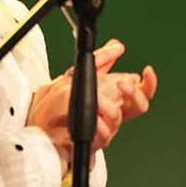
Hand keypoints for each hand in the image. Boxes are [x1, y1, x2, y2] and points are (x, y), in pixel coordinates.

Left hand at [28, 39, 154, 163]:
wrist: (37, 127)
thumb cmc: (56, 106)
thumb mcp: (76, 75)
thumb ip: (98, 60)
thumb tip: (117, 46)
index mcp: (112, 99)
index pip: (139, 92)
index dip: (148, 82)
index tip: (147, 70)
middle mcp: (111, 114)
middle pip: (140, 107)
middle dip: (136, 92)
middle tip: (124, 83)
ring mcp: (104, 128)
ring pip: (119, 117)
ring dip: (108, 105)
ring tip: (96, 99)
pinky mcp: (93, 141)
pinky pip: (104, 133)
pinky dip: (98, 123)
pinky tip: (91, 117)